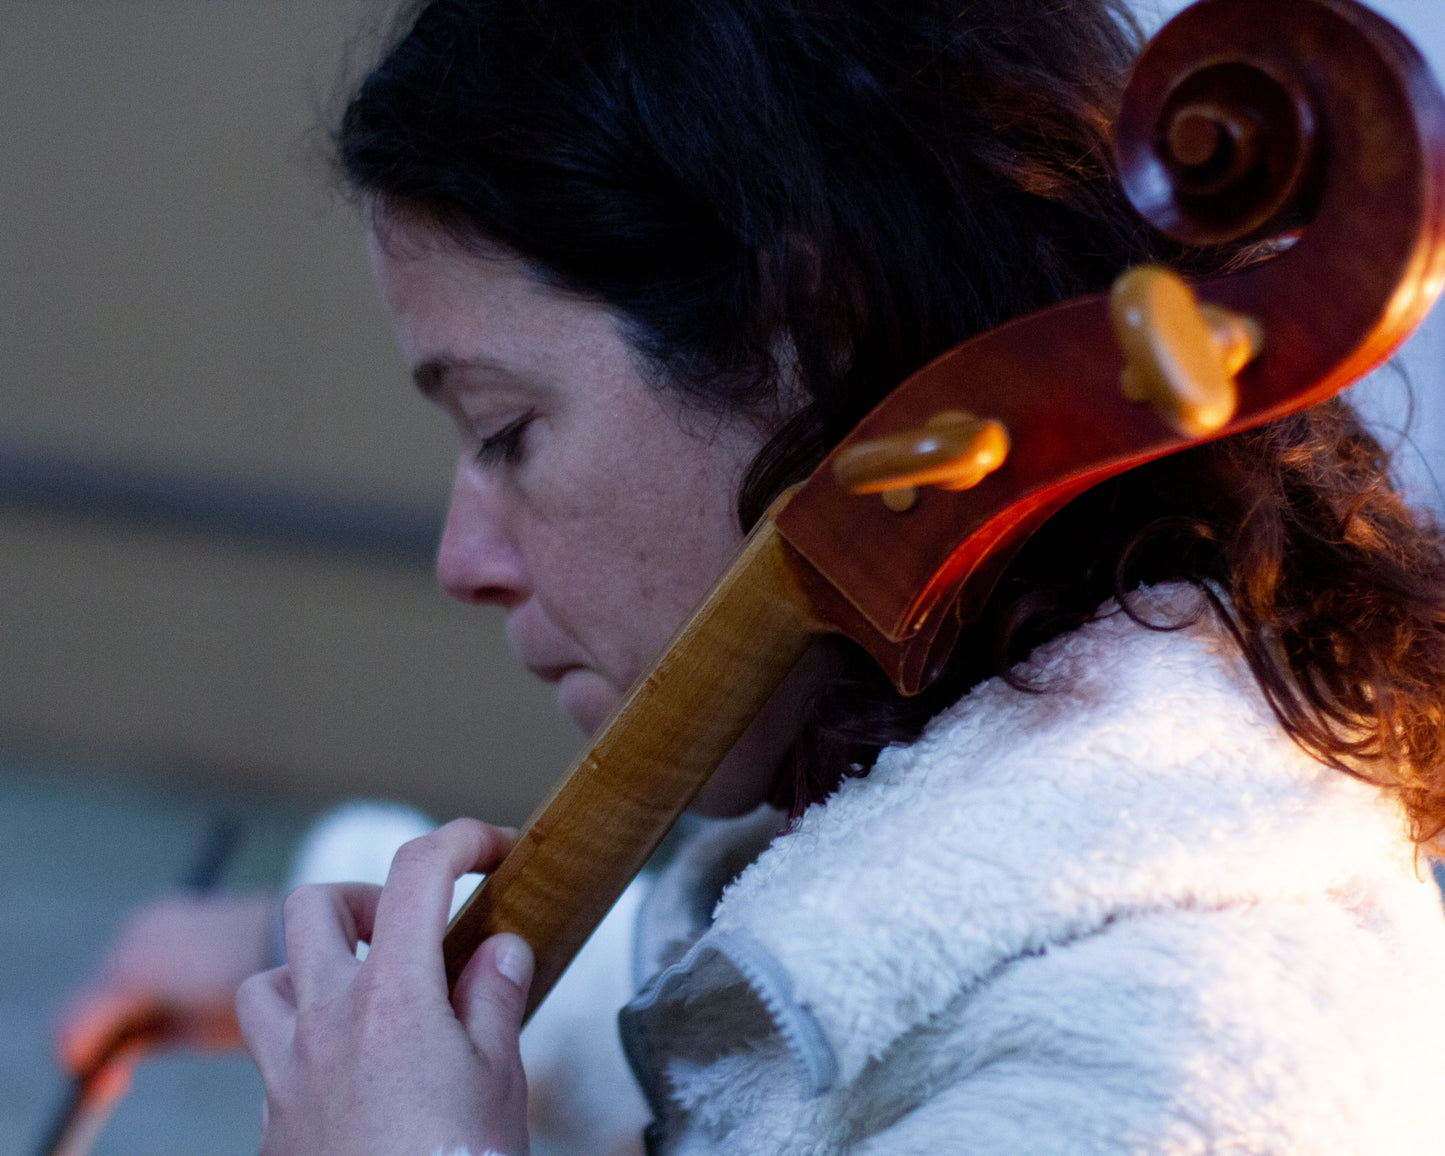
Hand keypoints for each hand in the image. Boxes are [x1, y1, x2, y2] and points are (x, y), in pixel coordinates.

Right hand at [56, 893, 274, 1075]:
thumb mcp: (193, 1032)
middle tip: (127, 1071)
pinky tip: (176, 995)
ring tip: (164, 1027)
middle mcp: (130, 937)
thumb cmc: (253, 993)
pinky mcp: (167, 909)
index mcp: (129, 973)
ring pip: (108, 977)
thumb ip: (139, 1043)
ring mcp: (148, 918)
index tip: (111, 1085)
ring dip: (121, 1006)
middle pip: (89, 1002)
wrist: (297, 937)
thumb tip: (104, 1065)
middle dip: (103, 1036)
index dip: (83, 1064)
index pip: (72, 1031)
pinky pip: (134, 953)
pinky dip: (140, 980)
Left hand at [236, 819, 531, 1155]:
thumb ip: (494, 997)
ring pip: (267, 980)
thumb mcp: (501, 1077)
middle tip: (413, 928)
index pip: (417, 871)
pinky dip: (303, 1038)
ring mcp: (285, 1070)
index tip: (493, 849)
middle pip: (313, 905)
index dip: (460, 840)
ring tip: (369, 993)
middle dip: (366, 898)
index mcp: (393, 996)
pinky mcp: (271, 1118)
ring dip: (315, 968)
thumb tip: (499, 946)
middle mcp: (325, 1019)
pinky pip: (267, 1051)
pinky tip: (350, 1068)